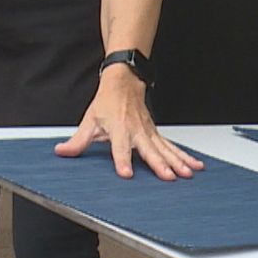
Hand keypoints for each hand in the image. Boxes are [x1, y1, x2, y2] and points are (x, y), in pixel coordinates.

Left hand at [54, 67, 203, 179]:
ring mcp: (149, 132)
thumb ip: (78, 140)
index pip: (120, 147)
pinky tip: (195, 165)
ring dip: (178, 161)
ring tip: (187, 174)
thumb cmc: (108, 101)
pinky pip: (172, 146)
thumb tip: (62, 152)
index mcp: (119, 128)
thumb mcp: (90, 120)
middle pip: (149, 150)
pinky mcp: (157, 133)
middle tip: (169, 177)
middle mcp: (137, 131)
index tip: (126, 174)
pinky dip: (185, 156)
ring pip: (166, 148)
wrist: (125, 81)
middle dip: (160, 164)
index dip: (122, 160)